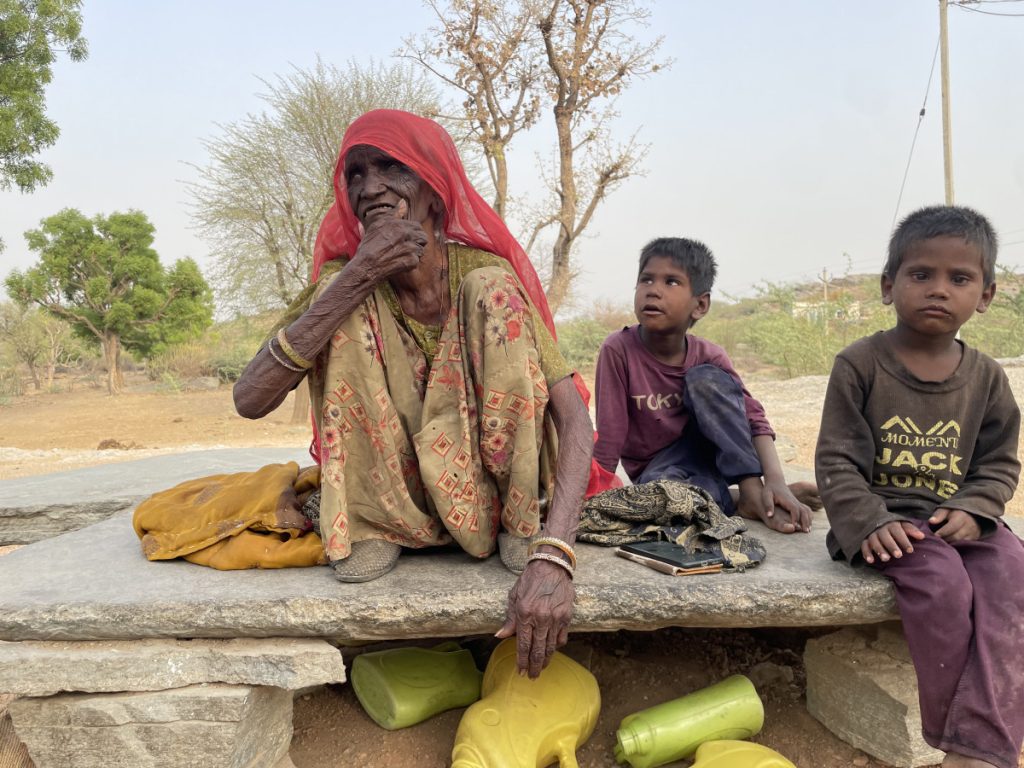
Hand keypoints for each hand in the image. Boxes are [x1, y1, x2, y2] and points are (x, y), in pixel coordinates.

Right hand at [349, 200, 427, 284]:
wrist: (366, 266)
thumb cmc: (369, 246)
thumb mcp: (378, 225)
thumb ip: (393, 213)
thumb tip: (403, 202)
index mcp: (399, 225)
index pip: (417, 226)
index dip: (413, 232)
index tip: (407, 238)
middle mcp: (406, 235)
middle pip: (423, 237)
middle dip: (417, 242)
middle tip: (406, 247)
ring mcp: (410, 248)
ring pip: (421, 249)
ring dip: (414, 253)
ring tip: (401, 255)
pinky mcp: (411, 261)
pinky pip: (416, 261)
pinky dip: (409, 263)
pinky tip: (399, 263)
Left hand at [495, 559, 573, 678]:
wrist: (552, 566)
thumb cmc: (530, 580)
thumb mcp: (514, 596)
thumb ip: (510, 619)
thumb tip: (500, 636)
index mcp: (525, 613)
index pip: (523, 644)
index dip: (522, 660)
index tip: (520, 671)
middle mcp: (541, 618)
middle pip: (538, 650)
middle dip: (534, 666)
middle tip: (532, 677)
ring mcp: (556, 618)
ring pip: (551, 647)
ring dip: (546, 660)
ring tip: (541, 668)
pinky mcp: (567, 616)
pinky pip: (562, 638)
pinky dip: (556, 646)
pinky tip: (551, 651)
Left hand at [736, 477, 810, 532]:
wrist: (775, 481)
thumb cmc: (769, 489)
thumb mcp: (766, 496)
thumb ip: (768, 505)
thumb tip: (769, 515)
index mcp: (787, 500)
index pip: (794, 509)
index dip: (795, 518)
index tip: (795, 526)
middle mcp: (794, 501)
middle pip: (803, 511)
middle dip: (805, 521)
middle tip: (806, 531)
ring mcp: (796, 502)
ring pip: (806, 511)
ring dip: (808, 520)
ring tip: (808, 530)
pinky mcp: (797, 503)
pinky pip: (806, 510)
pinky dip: (809, 517)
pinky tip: (809, 524)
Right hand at [861, 521, 925, 563]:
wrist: (875, 519)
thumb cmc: (894, 527)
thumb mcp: (903, 525)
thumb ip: (911, 530)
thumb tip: (922, 536)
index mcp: (891, 524)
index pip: (898, 532)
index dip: (904, 541)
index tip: (910, 550)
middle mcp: (880, 529)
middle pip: (885, 537)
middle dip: (891, 546)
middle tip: (898, 556)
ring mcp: (872, 534)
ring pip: (874, 541)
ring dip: (879, 550)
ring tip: (886, 559)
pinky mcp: (865, 539)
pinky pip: (864, 545)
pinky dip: (866, 553)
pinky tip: (871, 561)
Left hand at [928, 508, 980, 541]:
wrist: (970, 514)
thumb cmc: (953, 512)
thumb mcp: (945, 510)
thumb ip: (938, 515)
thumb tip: (931, 521)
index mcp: (961, 516)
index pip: (952, 526)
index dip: (943, 532)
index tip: (935, 535)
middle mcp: (969, 525)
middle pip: (956, 536)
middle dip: (945, 539)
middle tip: (937, 540)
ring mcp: (973, 533)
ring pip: (960, 542)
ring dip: (950, 543)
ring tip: (942, 542)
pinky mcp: (974, 539)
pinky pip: (964, 545)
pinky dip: (956, 545)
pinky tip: (949, 544)